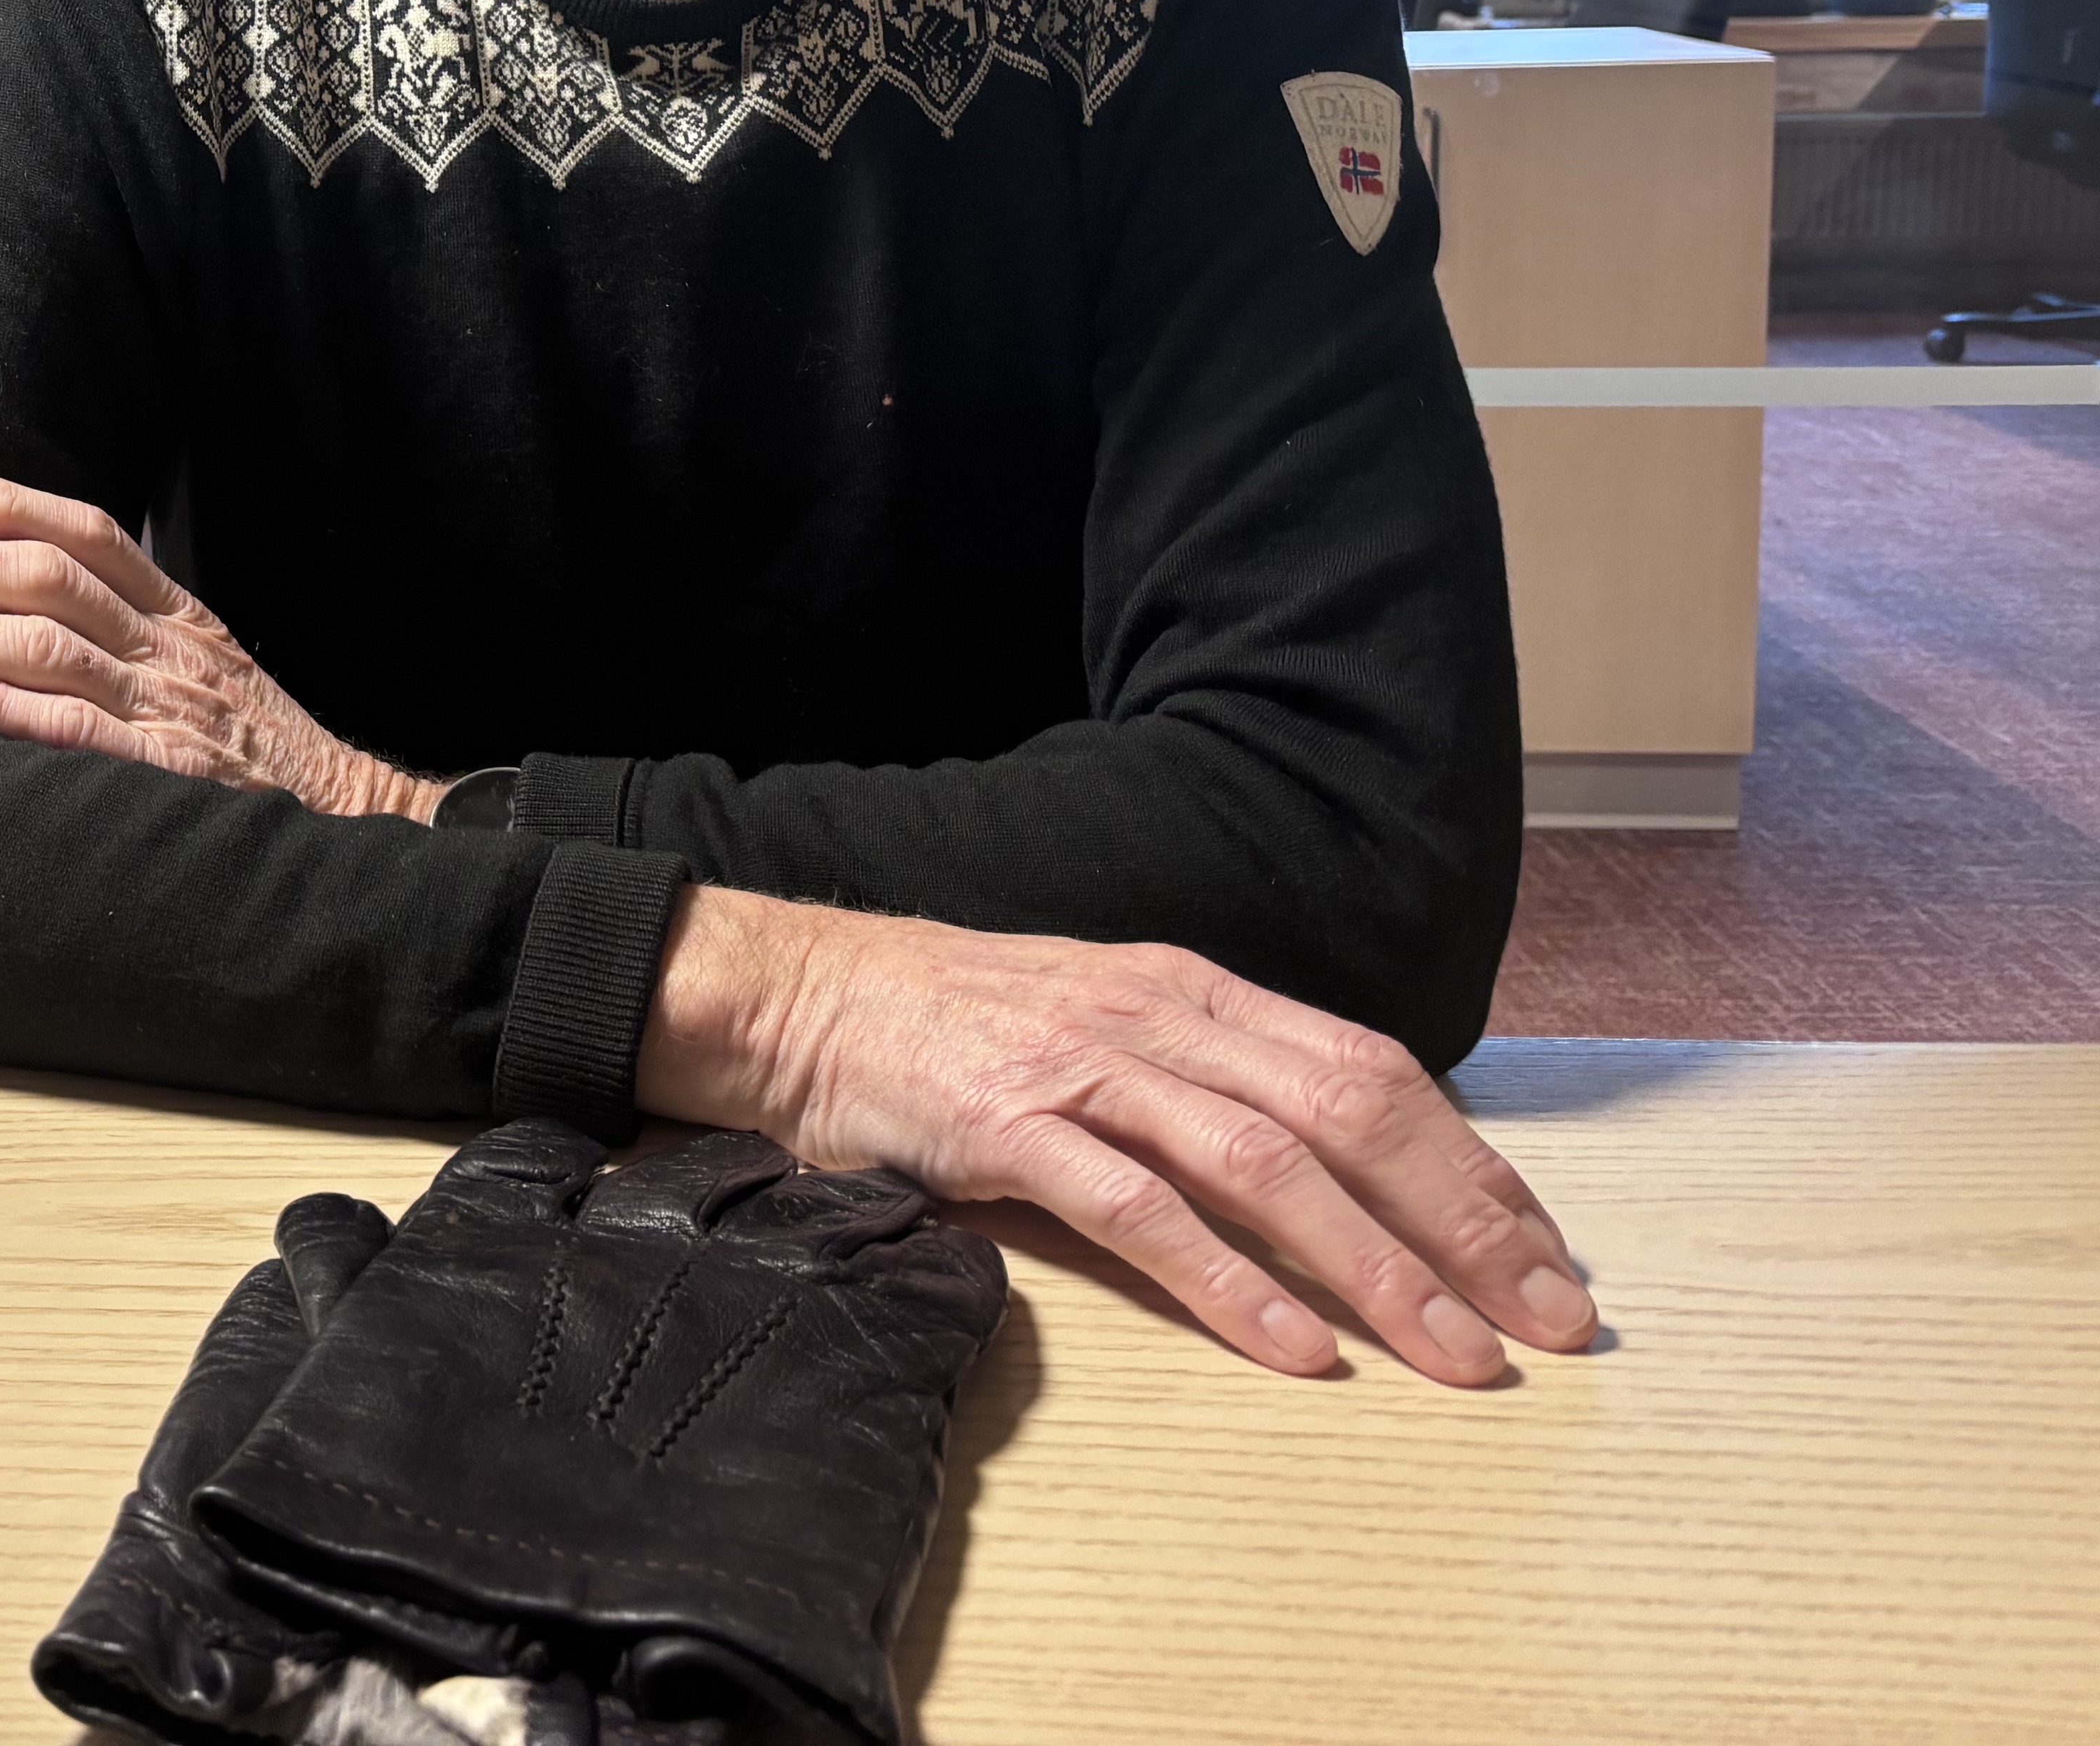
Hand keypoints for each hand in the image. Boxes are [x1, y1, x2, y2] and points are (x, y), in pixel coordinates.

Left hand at [0, 472, 438, 823]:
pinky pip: (68, 730)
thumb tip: (15, 607)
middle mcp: (171, 650)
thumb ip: (127, 637)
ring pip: (41, 642)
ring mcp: (170, 710)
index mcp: (180, 617)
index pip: (85, 532)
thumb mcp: (206, 674)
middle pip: (40, 576)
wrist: (356, 832)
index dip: (1, 502)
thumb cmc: (257, 759)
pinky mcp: (167, 776)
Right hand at [640, 886, 1596, 1388]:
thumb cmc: (948, 1026)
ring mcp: (1083, 1067)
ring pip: (1267, 1163)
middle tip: (1549, 1321)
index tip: (1545, 1254)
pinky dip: (1228, 1282)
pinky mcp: (1007, 1125)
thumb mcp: (1099, 1022)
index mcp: (1190, 989)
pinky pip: (1139, 1209)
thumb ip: (1202, 1075)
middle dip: (1465, 1222)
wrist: (794, 995)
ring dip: (1376, 1265)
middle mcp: (1155, 1015)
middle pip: (1348, 1114)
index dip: (1470, 1164)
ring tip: (1455, 1353)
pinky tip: (1294, 1346)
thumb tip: (1331, 1161)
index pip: (1370, 1071)